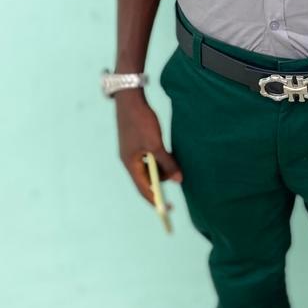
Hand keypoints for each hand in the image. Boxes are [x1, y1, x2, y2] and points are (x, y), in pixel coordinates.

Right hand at [116, 90, 182, 205]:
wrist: (130, 98)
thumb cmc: (141, 121)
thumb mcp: (156, 144)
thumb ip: (167, 163)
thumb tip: (178, 180)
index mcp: (130, 163)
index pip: (142, 189)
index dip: (155, 200)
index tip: (167, 209)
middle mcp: (128, 160)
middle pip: (144, 179)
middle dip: (160, 182)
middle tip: (176, 178)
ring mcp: (130, 151)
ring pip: (147, 168)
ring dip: (160, 169)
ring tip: (174, 164)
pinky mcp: (134, 143)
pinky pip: (147, 158)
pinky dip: (157, 159)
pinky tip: (167, 155)